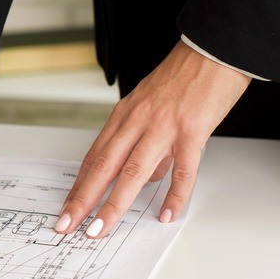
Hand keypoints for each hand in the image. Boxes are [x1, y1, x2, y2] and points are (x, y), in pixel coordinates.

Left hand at [56, 42, 250, 238]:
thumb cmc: (183, 75)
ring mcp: (163, 127)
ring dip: (114, 204)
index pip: (94, 157)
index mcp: (124, 116)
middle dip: (82, 200)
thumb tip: (145, 177)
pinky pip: (182, 170)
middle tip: (66, 225)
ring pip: (131, 172)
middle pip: (103, 167)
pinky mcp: (192, 131)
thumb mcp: (150, 105)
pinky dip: (174, 195)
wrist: (213, 49)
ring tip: (100, 229)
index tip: (66, 208)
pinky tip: (166, 214)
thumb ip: (143, 141)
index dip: (78, 185)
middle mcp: (136, 122)